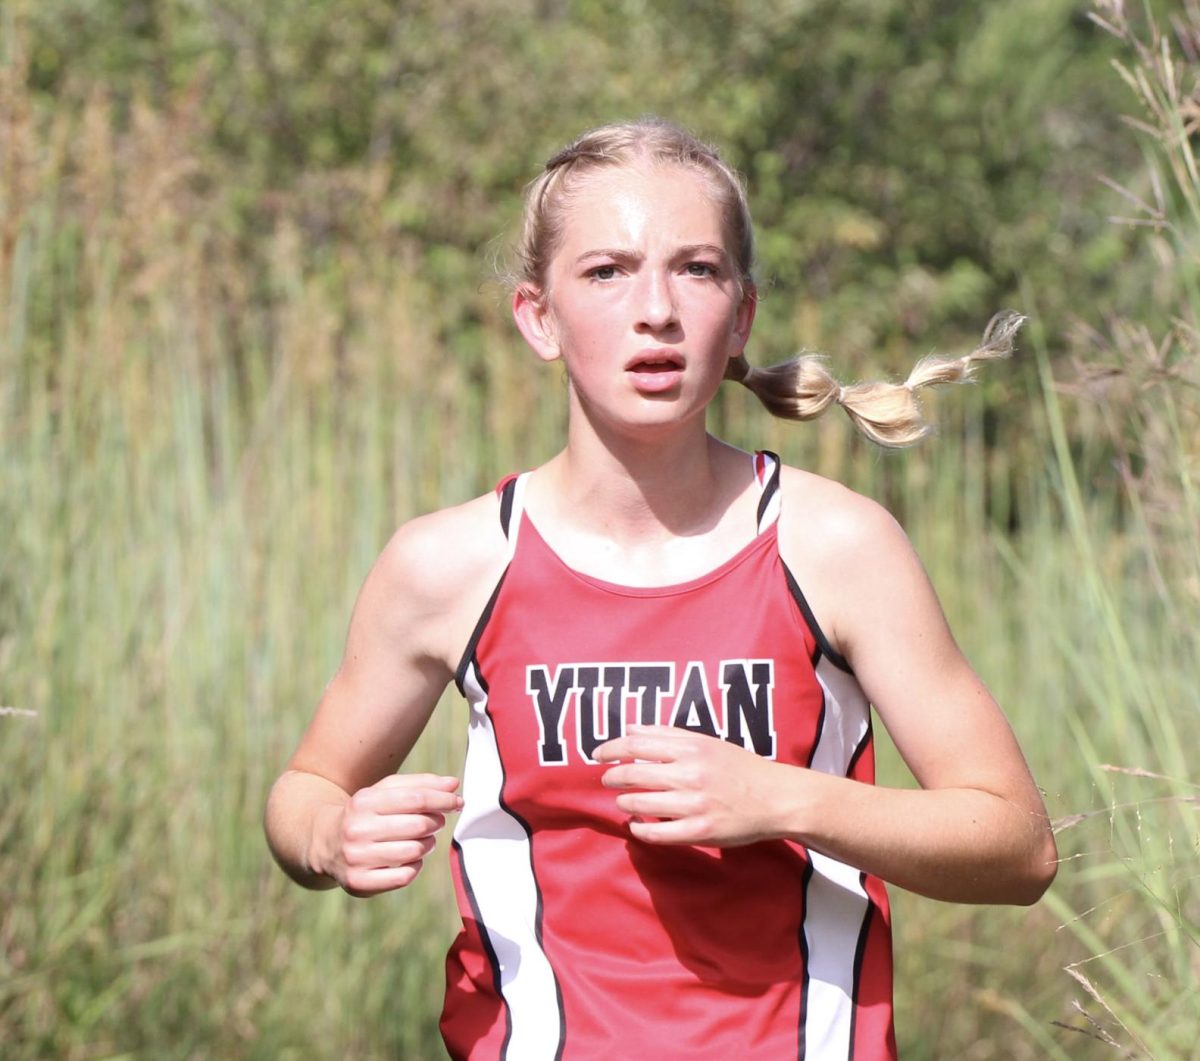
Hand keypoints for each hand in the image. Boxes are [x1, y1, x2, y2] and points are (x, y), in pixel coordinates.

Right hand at [323, 773, 461, 896]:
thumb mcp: (385, 791)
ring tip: (423, 839)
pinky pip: (404, 876)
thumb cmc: (367, 813)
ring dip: (428, 844)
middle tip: (437, 821)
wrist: (325, 842)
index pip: (416, 799)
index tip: (458, 801)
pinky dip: (415, 866)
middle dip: (436, 822)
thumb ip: (421, 784)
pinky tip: (409, 858)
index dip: (443, 800)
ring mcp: (356, 858)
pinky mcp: (359, 883)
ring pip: (414, 851)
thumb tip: (454, 784)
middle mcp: (356, 830)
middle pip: (418, 825)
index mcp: (364, 801)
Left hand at [594, 725, 788, 846]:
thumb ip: (667, 734)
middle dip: (613, 778)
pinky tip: (636, 825)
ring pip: (640, 804)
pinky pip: (657, 833)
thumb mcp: (706, 742)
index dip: (611, 749)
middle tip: (607, 780)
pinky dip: (640, 830)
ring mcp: (694, 804)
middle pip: (633, 774)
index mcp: (691, 748)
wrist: (775, 798)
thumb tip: (630, 728)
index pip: (637, 744)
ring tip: (623, 802)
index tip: (597, 755)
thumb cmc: (740, 768)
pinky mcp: (700, 831)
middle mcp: (690, 774)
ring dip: (624, 803)